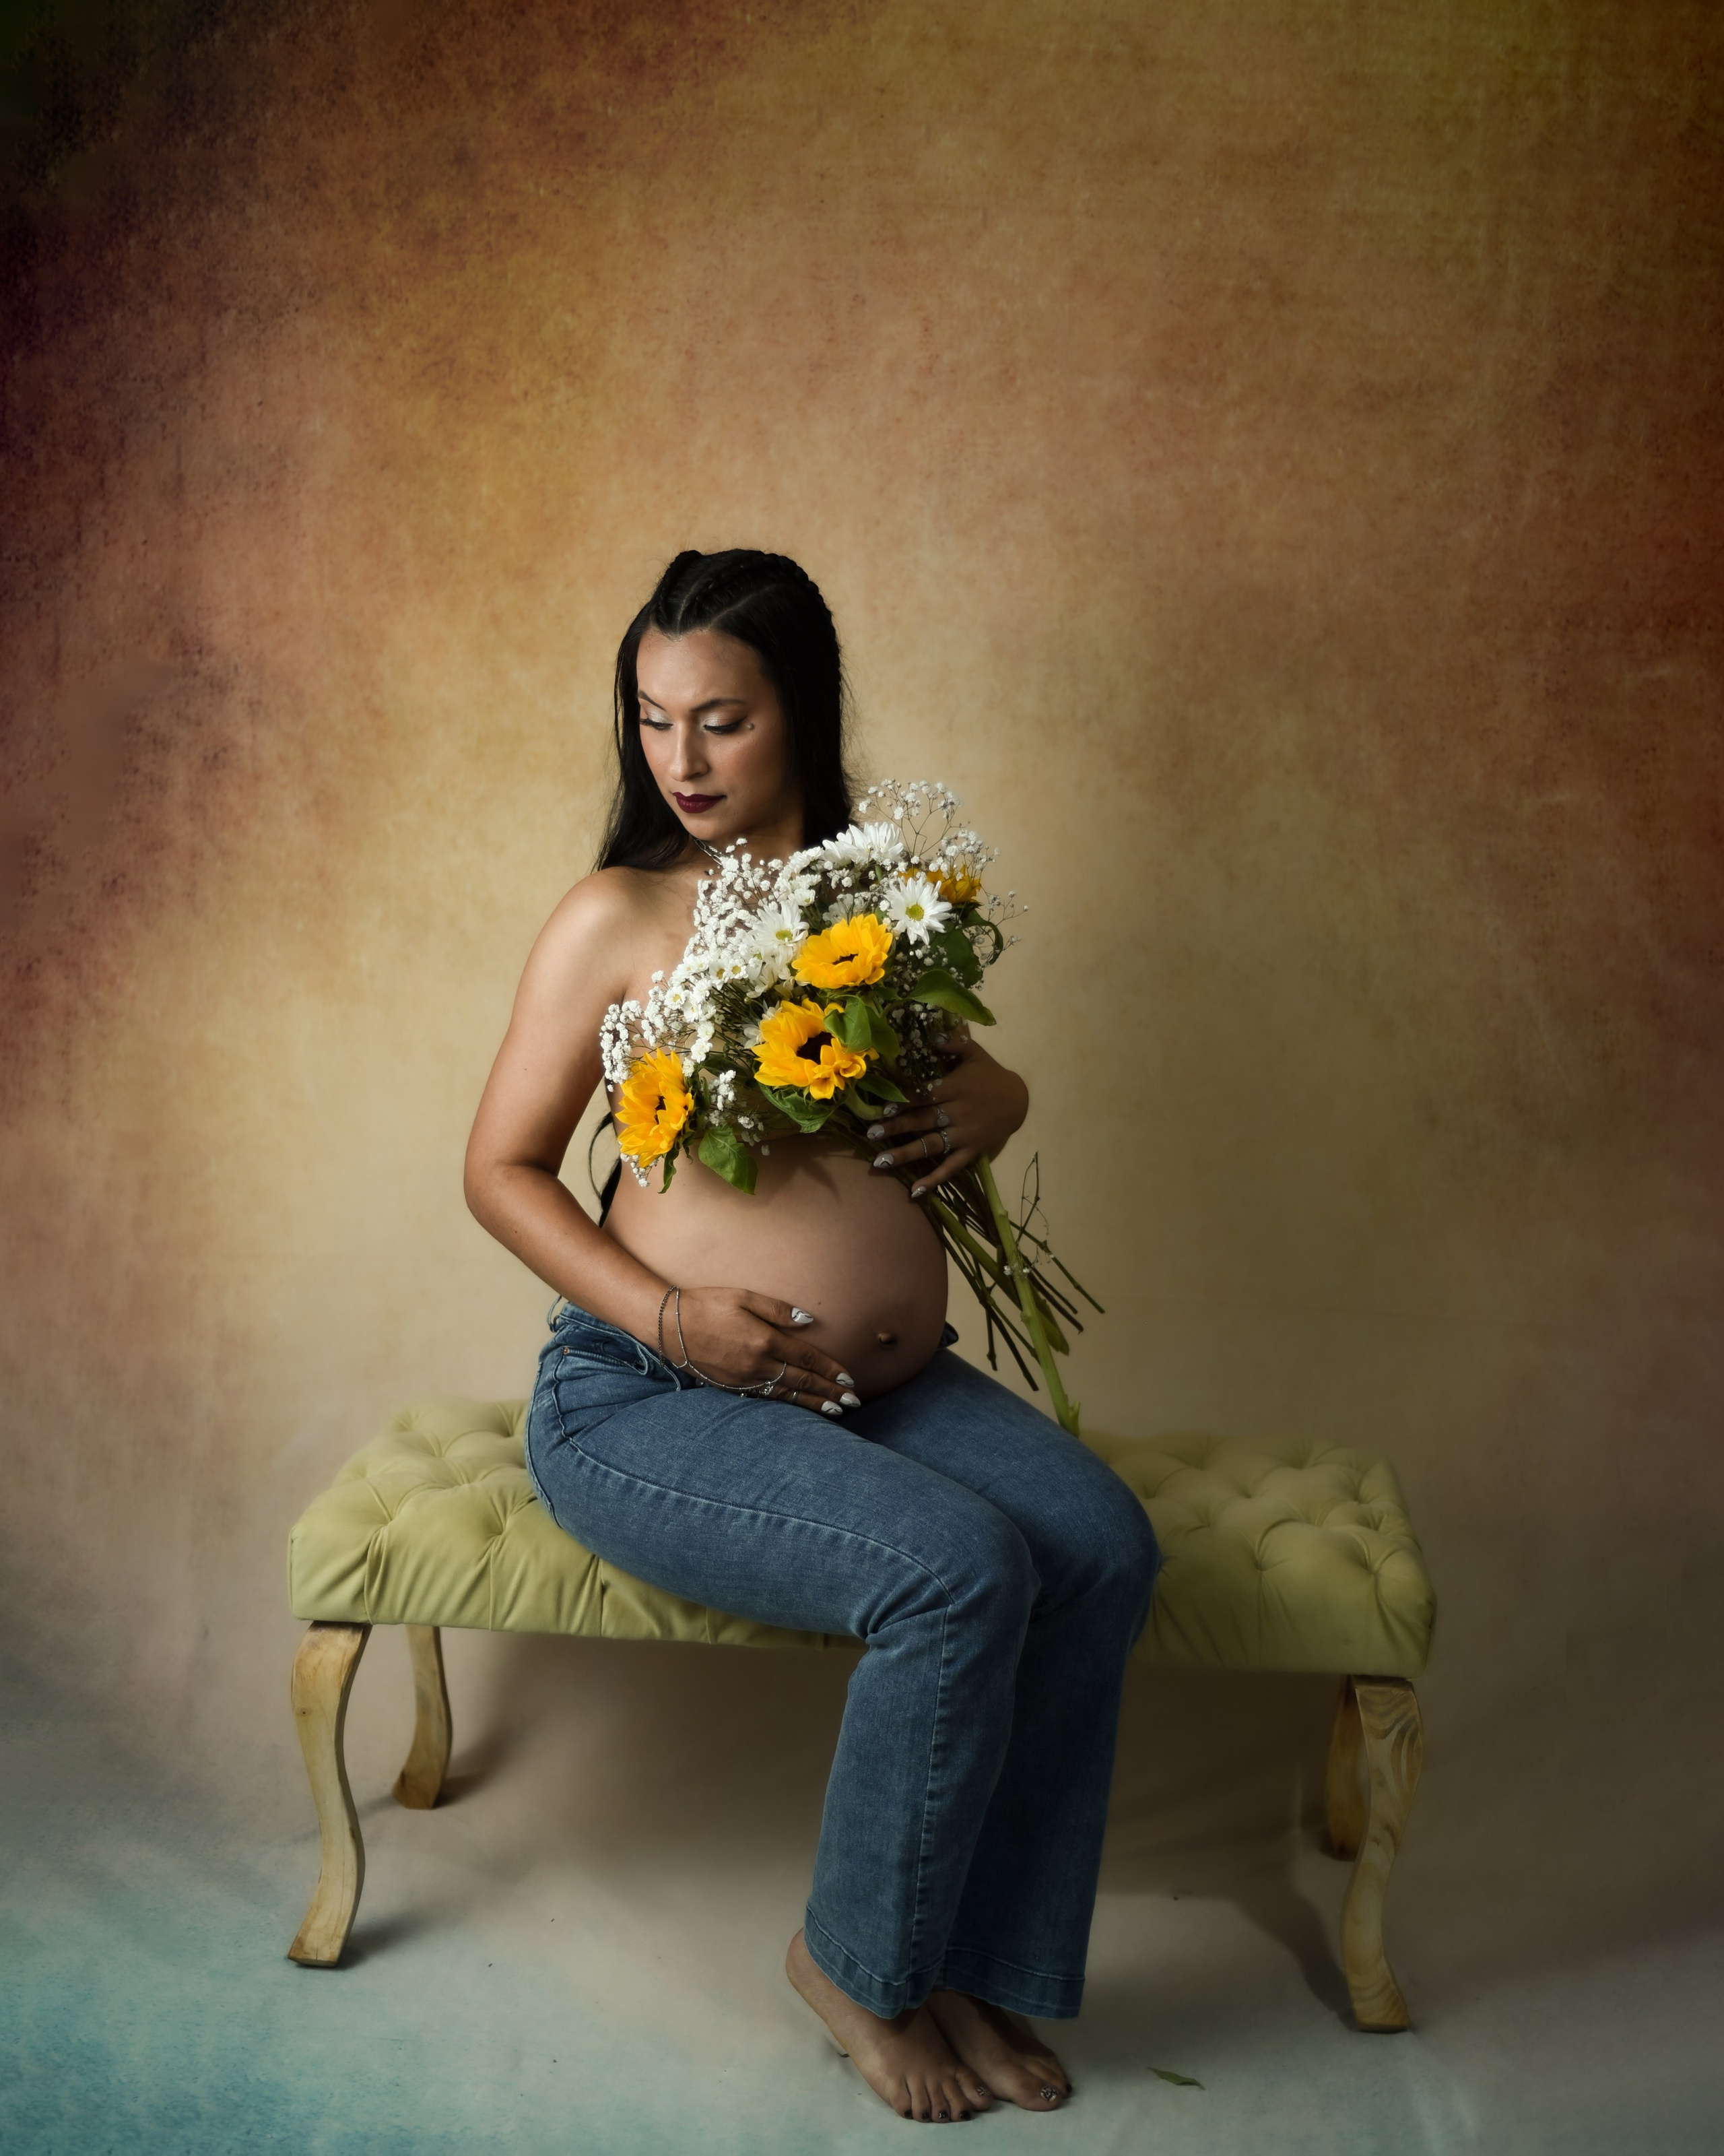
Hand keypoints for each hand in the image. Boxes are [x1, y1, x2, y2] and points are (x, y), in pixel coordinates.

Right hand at [667, 1287, 859, 1414]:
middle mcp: (757, 1365)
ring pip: (786, 1396)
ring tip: (835, 1411)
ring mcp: (744, 1380)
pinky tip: (798, 1408)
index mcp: (764, 1341)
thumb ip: (778, 1310)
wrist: (668, 1326)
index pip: (806, 1358)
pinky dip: (787, 1406)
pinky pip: (766, 1399)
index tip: (849, 1379)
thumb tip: (809, 1321)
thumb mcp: (743, 1297)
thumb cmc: (707, 1304)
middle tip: (853, 1401)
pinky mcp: (731, 1387)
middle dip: (829, 1392)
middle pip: (801, 1382)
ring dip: (813, 1404)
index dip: (830, 1370)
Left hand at [866, 1032, 1029, 1197]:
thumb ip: (954, 1043)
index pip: (926, 1095)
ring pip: (932, 1145)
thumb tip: (932, 1035)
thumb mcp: (976, 1053)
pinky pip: (952, 1168)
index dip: (904, 1101)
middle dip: (897, 1127)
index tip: (883, 1108)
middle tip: (871, 1133)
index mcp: (957, 1088)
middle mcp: (959, 1112)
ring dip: (906, 1154)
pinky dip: (934, 1180)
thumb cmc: (991, 1075)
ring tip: (880, 1161)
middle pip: (924, 1121)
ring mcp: (965, 1135)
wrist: (1020, 1101)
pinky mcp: (972, 1151)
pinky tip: (915, 1191)